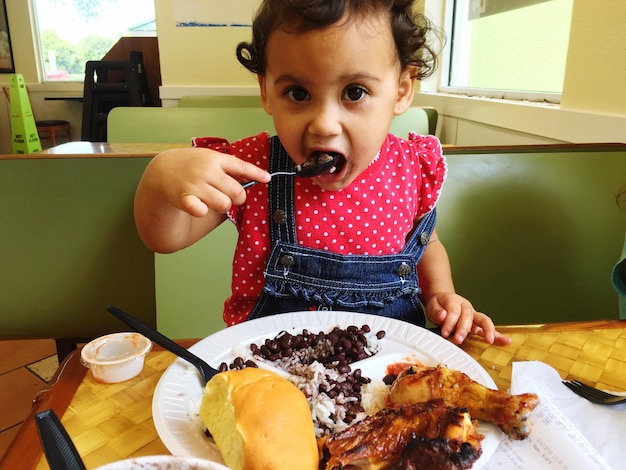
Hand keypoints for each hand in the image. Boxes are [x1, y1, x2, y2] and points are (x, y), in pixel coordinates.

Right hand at [134, 147, 270, 251]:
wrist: (163, 170)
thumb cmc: (192, 166)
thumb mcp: (211, 160)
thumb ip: (230, 169)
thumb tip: (257, 179)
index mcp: (216, 159)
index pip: (241, 166)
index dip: (256, 173)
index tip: (267, 178)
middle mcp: (207, 171)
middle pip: (237, 192)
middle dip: (237, 198)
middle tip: (229, 197)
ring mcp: (196, 184)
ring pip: (224, 204)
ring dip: (223, 206)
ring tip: (214, 201)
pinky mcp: (185, 198)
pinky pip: (202, 211)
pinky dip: (203, 211)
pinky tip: (200, 207)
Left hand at [424, 293, 511, 345]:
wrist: (443, 302)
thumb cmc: (439, 305)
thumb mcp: (432, 305)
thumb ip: (437, 311)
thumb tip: (443, 315)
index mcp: (455, 301)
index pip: (454, 311)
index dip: (450, 322)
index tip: (445, 332)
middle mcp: (466, 307)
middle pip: (468, 316)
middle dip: (464, 328)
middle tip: (458, 339)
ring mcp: (473, 316)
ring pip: (483, 320)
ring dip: (487, 330)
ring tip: (490, 340)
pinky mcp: (477, 324)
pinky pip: (488, 329)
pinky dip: (497, 335)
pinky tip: (506, 341)